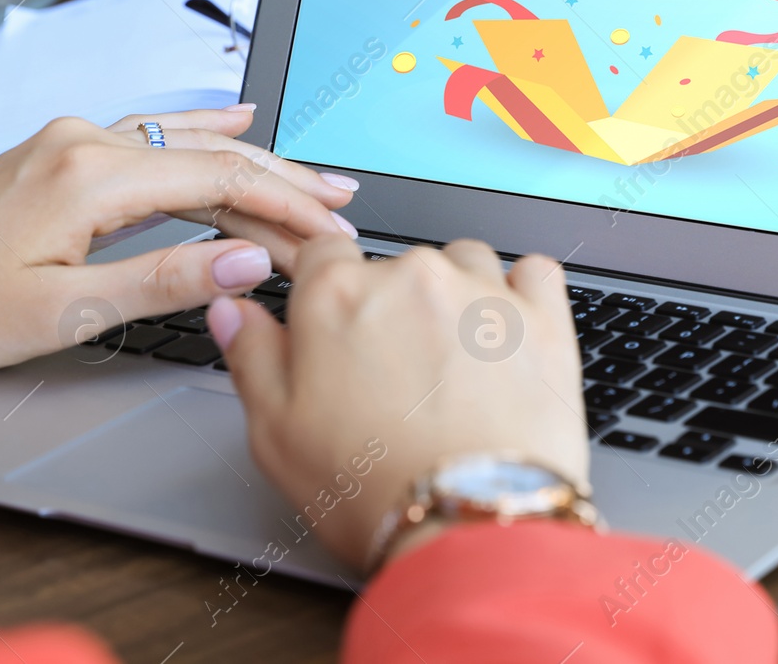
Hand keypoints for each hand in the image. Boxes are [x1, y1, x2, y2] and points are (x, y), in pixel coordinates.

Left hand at [0, 105, 357, 376]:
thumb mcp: (61, 312)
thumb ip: (164, 279)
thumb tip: (249, 261)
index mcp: (90, 178)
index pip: (223, 181)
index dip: (288, 206)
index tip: (333, 233)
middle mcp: (85, 143)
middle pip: (214, 154)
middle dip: (285, 182)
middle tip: (343, 210)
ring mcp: (71, 141)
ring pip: (188, 143)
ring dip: (254, 163)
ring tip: (313, 181)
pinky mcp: (61, 153)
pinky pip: (153, 134)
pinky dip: (205, 133)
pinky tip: (237, 117)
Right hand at [211, 236, 587, 571]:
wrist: (469, 523)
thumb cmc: (371, 488)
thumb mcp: (277, 434)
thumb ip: (253, 357)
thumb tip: (234, 311)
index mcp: (338, 295)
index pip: (323, 254)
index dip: (328, 290)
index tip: (339, 325)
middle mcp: (412, 276)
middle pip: (396, 265)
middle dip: (393, 308)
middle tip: (395, 376)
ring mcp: (482, 291)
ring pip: (465, 262)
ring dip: (457, 296)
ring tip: (454, 363)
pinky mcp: (543, 317)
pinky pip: (534, 274)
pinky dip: (522, 295)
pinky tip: (509, 336)